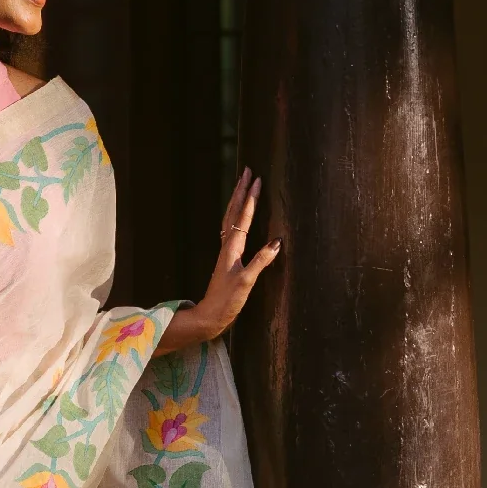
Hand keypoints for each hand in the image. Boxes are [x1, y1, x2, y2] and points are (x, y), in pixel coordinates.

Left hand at [159, 168, 279, 353]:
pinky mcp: (227, 260)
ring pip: (230, 219)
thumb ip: (261, 261)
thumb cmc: (226, 302)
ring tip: (242, 185)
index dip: (251, 198)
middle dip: (241, 191)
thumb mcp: (246, 282)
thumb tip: (277, 242)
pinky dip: (235, 217)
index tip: (257, 179)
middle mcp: (227, 247)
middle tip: (247, 170)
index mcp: (232, 248)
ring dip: (236, 200)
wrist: (209, 317)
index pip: (243, 217)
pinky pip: (231, 230)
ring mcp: (225, 253)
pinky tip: (237, 217)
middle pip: (233, 212)